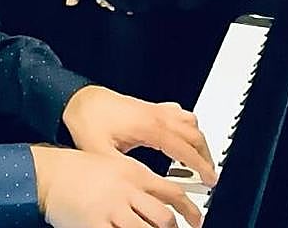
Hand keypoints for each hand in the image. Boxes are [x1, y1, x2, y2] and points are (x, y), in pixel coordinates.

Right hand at [31, 145, 201, 227]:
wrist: (50, 172)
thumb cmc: (79, 168)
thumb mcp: (113, 164)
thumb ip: (136, 178)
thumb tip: (159, 193)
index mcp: (133, 173)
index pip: (171, 192)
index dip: (190, 209)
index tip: (197, 219)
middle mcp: (126, 191)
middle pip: (163, 217)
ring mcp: (111, 210)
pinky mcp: (95, 225)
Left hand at [61, 85, 216, 185]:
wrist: (77, 100)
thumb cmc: (87, 122)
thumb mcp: (102, 153)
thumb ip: (126, 170)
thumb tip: (145, 187)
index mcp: (148, 127)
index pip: (184, 148)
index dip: (200, 165)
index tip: (211, 179)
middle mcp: (155, 115)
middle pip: (193, 133)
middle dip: (205, 154)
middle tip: (209, 174)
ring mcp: (152, 109)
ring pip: (188, 120)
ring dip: (198, 139)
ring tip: (199, 159)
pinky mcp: (147, 107)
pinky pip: (177, 113)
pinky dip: (187, 126)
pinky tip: (182, 137)